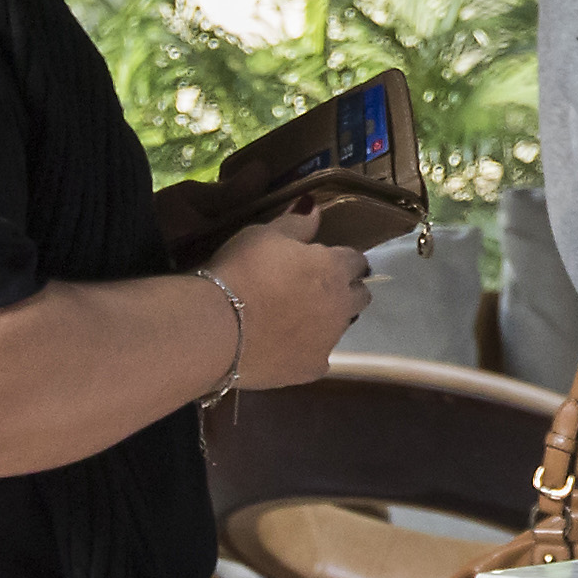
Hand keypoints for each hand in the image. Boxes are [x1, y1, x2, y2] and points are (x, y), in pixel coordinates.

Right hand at [208, 212, 372, 389]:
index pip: (356, 260)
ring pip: (342, 326)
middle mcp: (341, 305)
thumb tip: (315, 208)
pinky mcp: (312, 369)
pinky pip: (319, 356)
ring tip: (296, 317)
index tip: (326, 260)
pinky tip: (285, 346)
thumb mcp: (263, 235)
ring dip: (329, 319)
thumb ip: (296, 223)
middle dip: (346, 289)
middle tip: (316, 288)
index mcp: (333, 268)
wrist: (217, 329)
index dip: (342, 259)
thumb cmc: (240, 272)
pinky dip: (307, 349)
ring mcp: (329, 341)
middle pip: (360, 296)